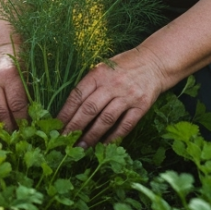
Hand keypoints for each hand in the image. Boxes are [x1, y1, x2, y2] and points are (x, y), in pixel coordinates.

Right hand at [0, 52, 28, 130]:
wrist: (1, 54)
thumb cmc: (20, 68)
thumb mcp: (29, 77)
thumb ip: (30, 97)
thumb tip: (34, 122)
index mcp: (9, 76)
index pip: (17, 106)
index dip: (23, 121)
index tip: (28, 129)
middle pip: (0, 113)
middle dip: (10, 128)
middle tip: (17, 136)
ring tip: (6, 133)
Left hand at [56, 49, 171, 146]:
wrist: (154, 62)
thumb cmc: (123, 66)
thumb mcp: (103, 68)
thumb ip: (89, 85)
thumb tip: (70, 109)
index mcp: (99, 73)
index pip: (77, 96)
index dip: (65, 112)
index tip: (56, 126)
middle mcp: (112, 84)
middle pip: (89, 109)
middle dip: (75, 127)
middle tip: (64, 141)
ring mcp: (128, 95)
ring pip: (106, 119)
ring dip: (92, 136)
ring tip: (82, 148)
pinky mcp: (142, 106)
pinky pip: (126, 125)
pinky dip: (114, 137)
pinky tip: (104, 145)